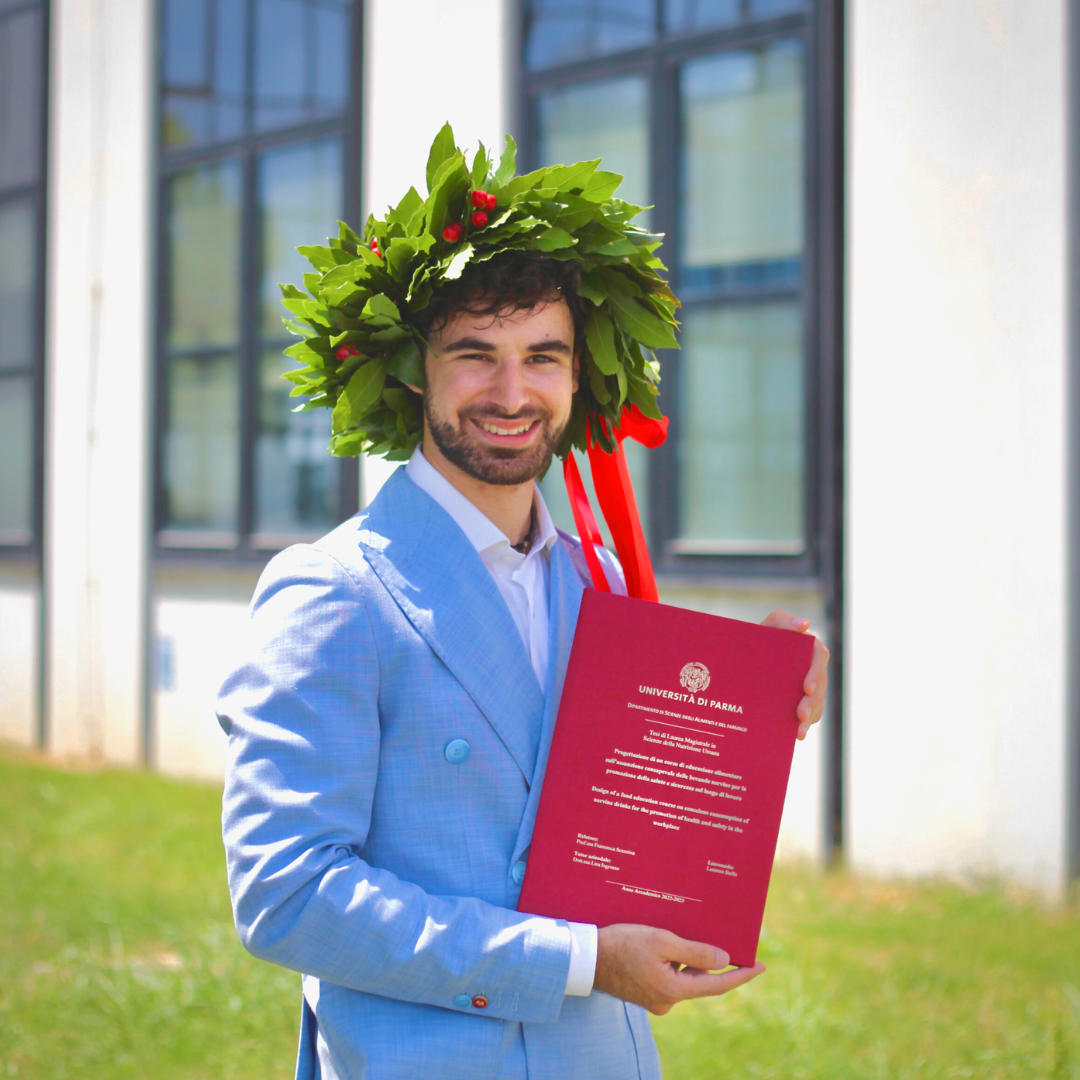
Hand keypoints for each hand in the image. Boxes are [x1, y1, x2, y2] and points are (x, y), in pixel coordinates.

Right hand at [593, 924, 764, 1014]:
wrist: (586, 957)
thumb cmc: (622, 944)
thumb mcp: (662, 941)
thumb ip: (694, 952)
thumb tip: (723, 960)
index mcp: (674, 990)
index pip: (717, 985)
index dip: (741, 975)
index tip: (761, 966)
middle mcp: (667, 1000)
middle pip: (700, 981)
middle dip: (714, 963)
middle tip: (731, 942)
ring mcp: (655, 998)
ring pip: (684, 978)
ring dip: (692, 961)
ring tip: (698, 936)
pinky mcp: (645, 992)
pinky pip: (670, 978)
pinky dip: (677, 964)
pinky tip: (674, 946)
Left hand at [759, 609, 828, 739]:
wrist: (744, 658)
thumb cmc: (759, 637)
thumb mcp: (769, 625)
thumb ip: (784, 620)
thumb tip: (805, 625)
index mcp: (808, 649)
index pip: (819, 659)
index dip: (816, 674)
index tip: (806, 688)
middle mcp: (812, 668)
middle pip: (820, 686)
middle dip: (812, 702)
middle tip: (800, 714)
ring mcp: (808, 687)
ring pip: (817, 703)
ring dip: (810, 717)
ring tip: (798, 731)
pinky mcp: (800, 701)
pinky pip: (809, 715)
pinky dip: (804, 725)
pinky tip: (796, 734)